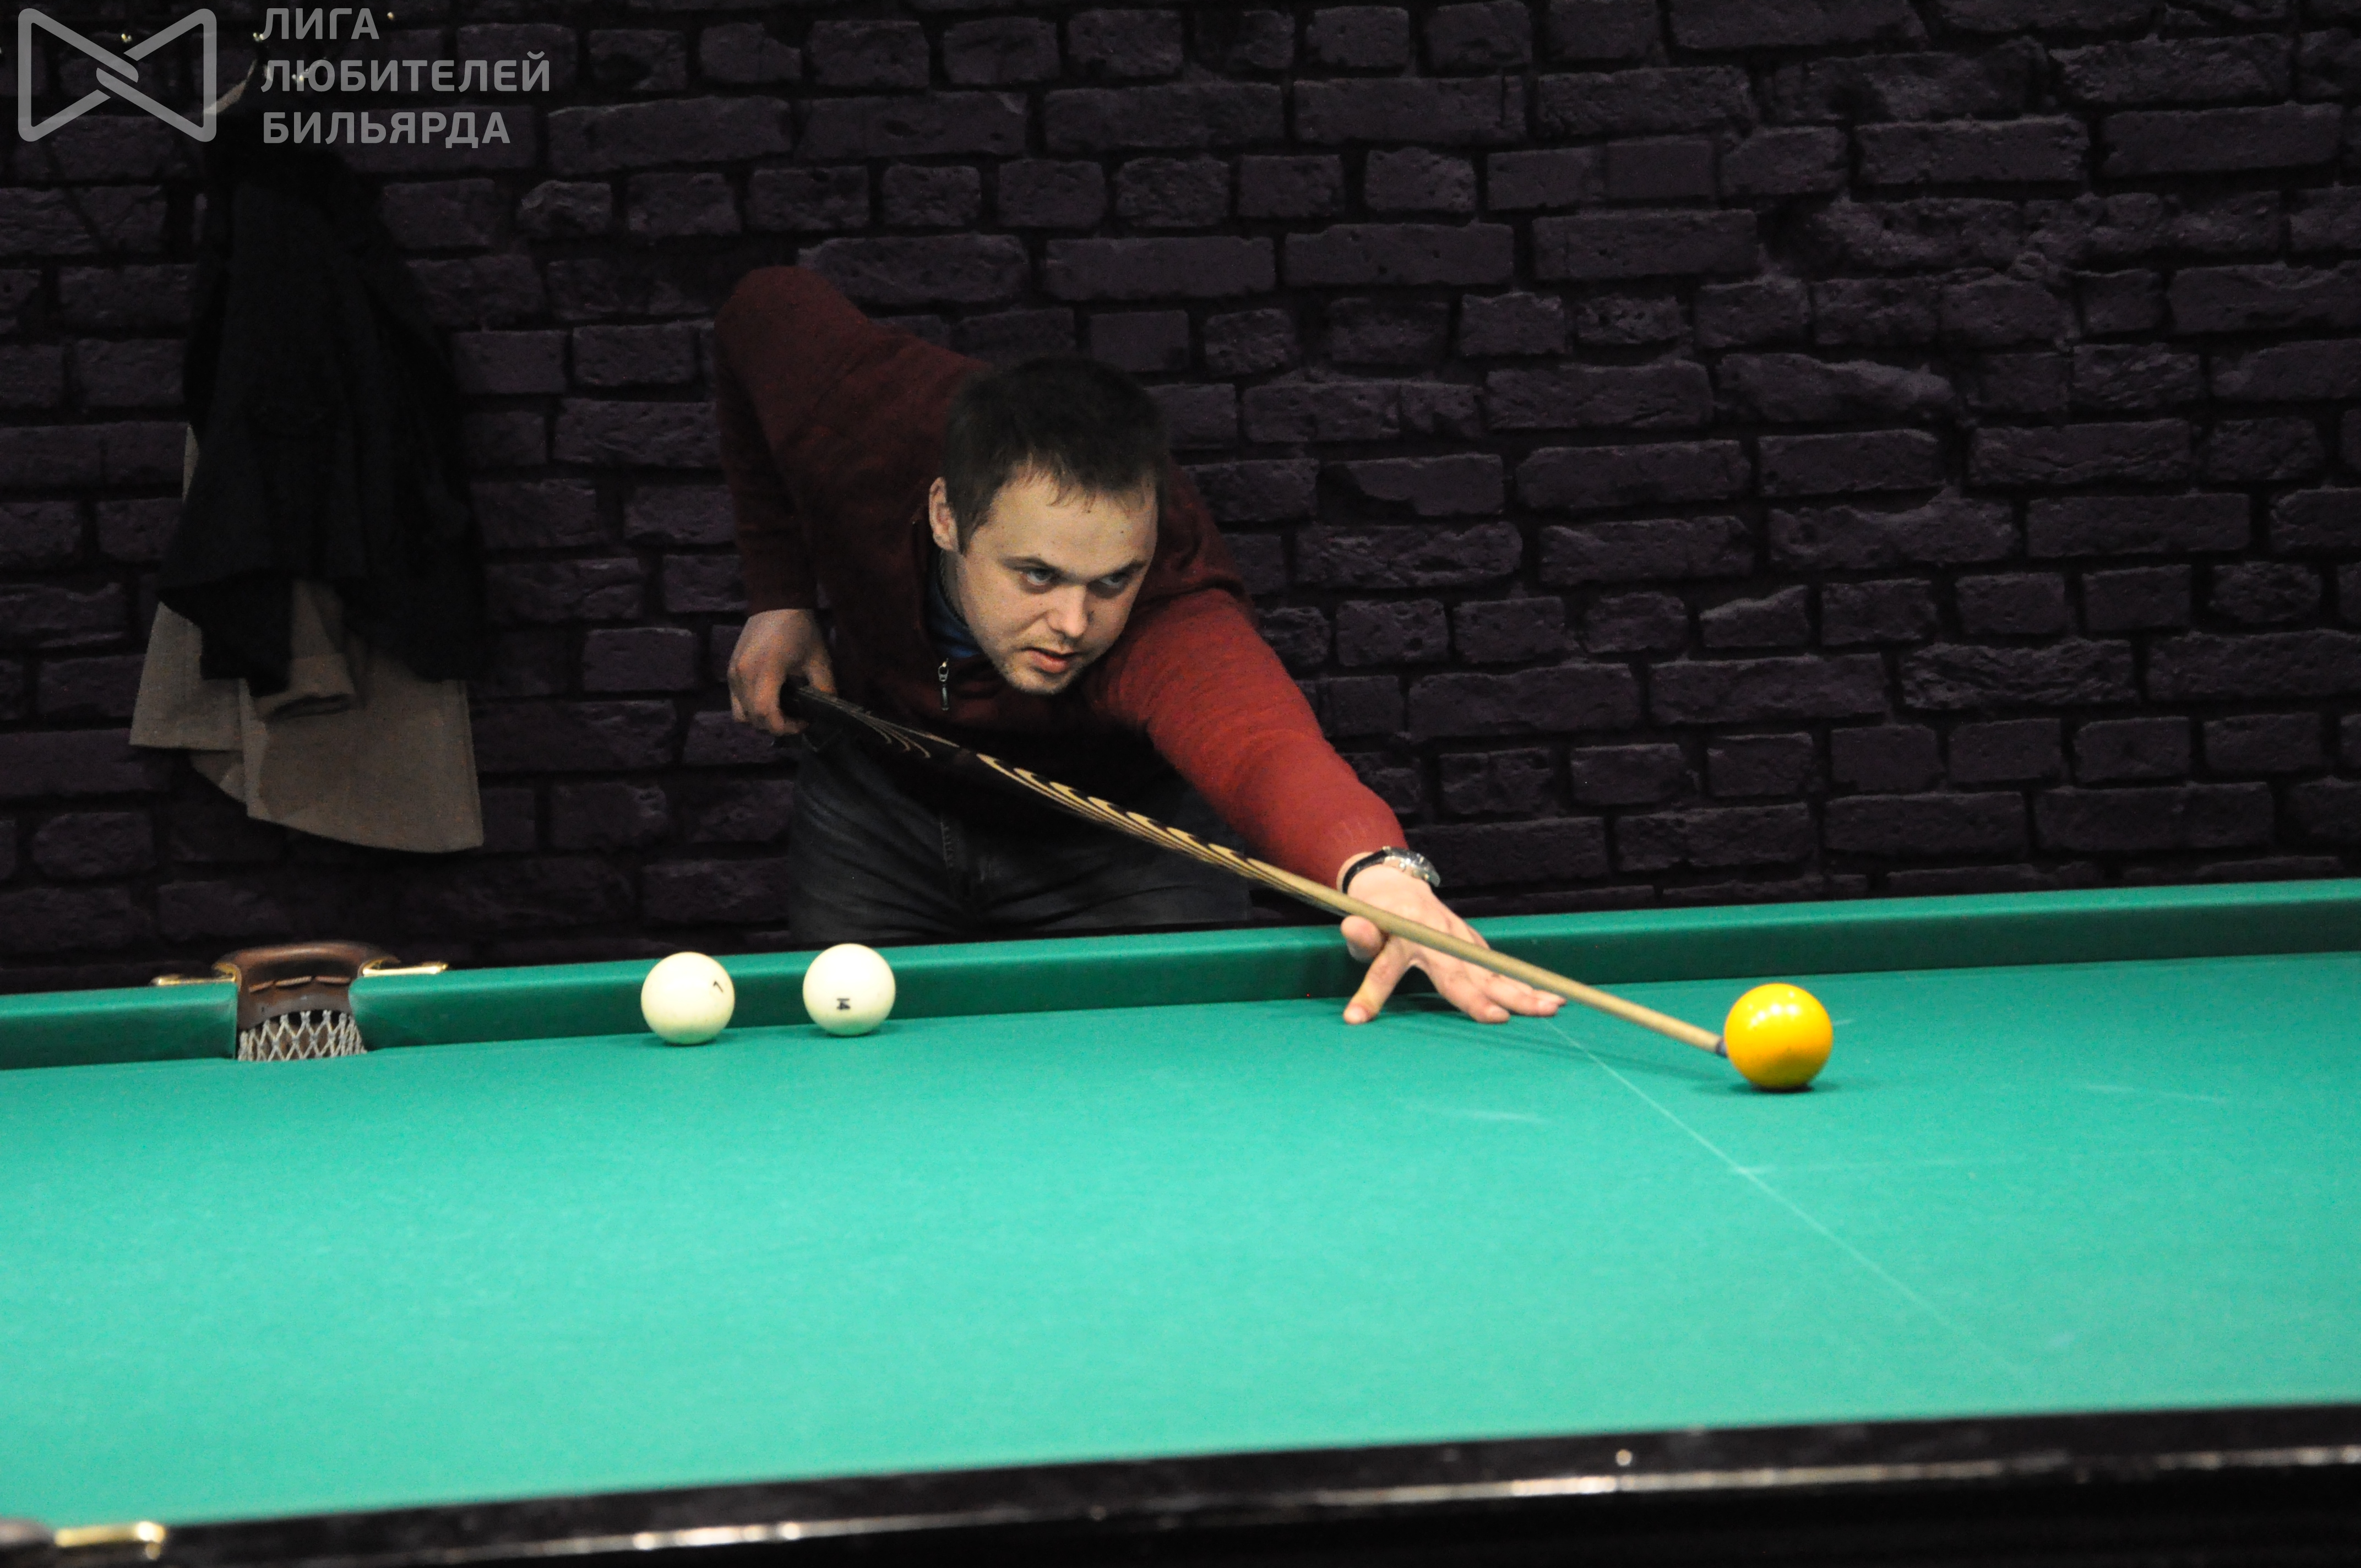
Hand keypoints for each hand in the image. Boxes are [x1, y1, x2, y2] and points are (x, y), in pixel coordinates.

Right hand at [727, 608, 835, 734]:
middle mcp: (742, 676)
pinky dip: (751, 708)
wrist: (776, 602)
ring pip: (741, 714)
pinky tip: (770, 699)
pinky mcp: (730, 671)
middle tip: (797, 719)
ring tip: (782, 711)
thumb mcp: (819, 660)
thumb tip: (827, 713)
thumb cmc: (800, 629)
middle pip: (753, 719)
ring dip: (761, 720)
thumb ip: (824, 689)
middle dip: (776, 726)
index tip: (804, 722)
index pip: (766, 715)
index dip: (785, 728)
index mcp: (765, 671)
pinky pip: (736, 702)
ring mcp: (733, 674)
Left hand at [1333, 863, 1564, 1026]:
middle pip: (1463, 975)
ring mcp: (1459, 941)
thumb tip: (1353, 930)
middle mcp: (1437, 939)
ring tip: (1552, 1006)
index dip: (1379, 993)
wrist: (1396, 885)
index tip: (1396, 1018)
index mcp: (1404, 936)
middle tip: (1509, 1017)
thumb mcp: (1360, 923)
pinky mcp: (1472, 945)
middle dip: (1488, 998)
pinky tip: (1550, 1000)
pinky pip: (1498, 970)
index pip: (1388, 969)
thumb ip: (1361, 935)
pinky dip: (1524, 985)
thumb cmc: (1375, 915)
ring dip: (1522, 990)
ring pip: (1491, 971)